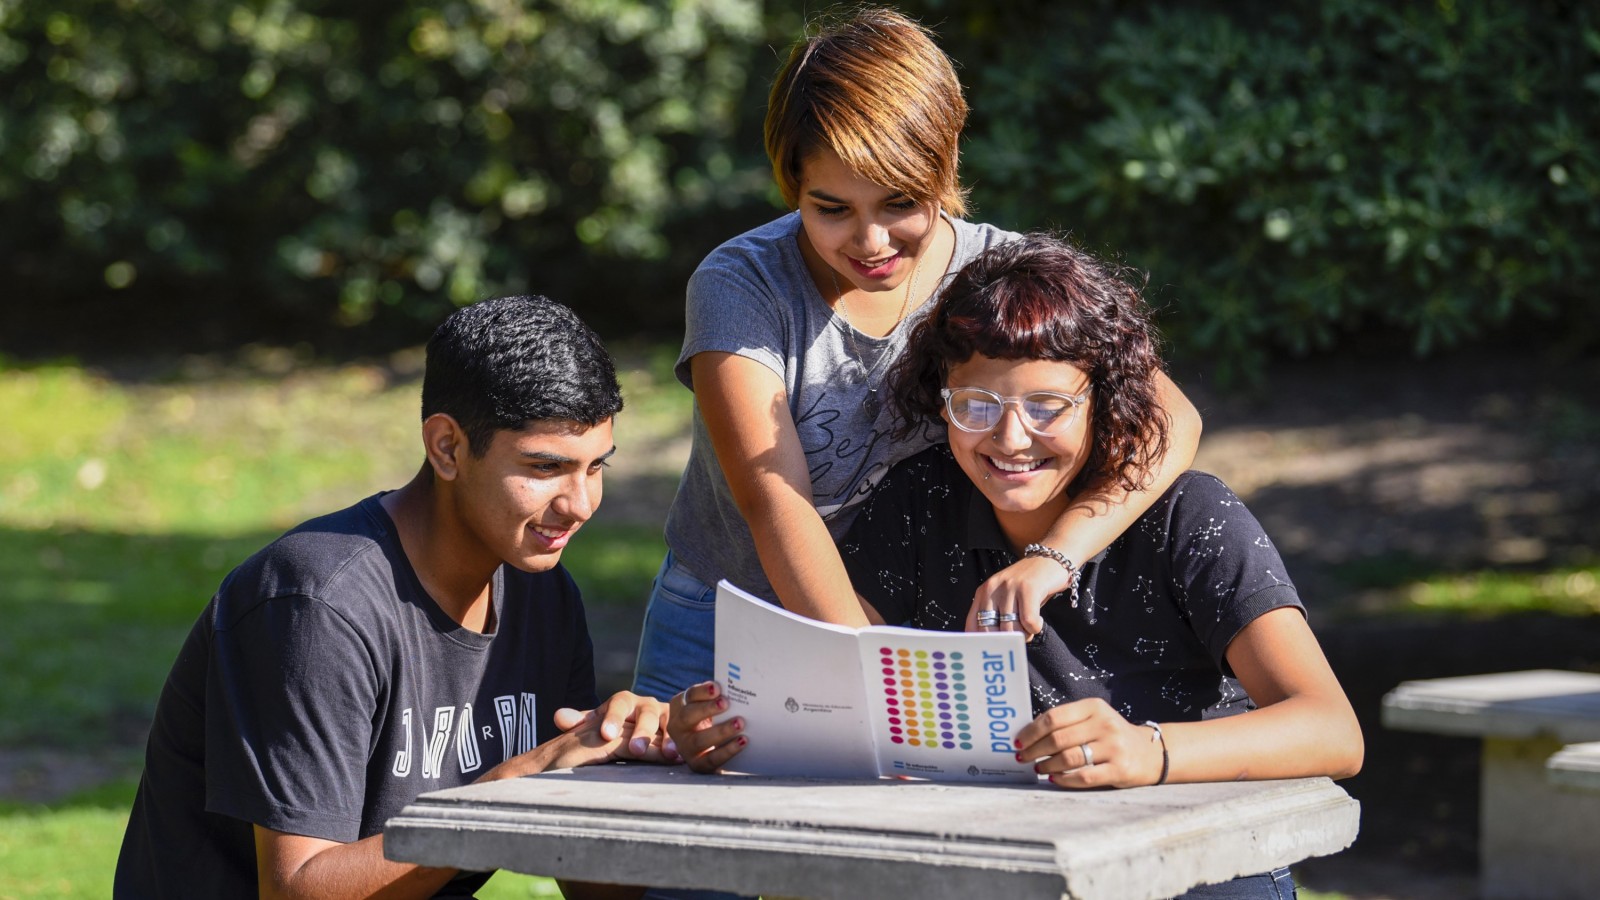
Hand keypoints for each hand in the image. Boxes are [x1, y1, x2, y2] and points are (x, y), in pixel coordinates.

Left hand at [549, 691, 678, 768]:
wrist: (643, 726)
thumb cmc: (615, 726)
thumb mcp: (597, 723)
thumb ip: (581, 720)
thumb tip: (560, 717)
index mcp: (624, 701)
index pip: (617, 705)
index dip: (613, 718)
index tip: (606, 734)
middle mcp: (648, 705)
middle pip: (647, 713)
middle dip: (642, 731)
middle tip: (635, 749)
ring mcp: (668, 716)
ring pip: (670, 723)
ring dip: (670, 738)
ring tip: (670, 754)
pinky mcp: (684, 729)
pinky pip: (689, 733)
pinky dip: (689, 743)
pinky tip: (688, 756)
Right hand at [667, 681, 745, 773]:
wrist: (707, 747)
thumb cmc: (712, 718)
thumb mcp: (709, 705)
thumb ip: (717, 697)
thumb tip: (736, 688)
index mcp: (680, 705)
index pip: (689, 696)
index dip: (702, 692)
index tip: (717, 688)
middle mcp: (677, 727)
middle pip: (688, 716)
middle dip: (707, 709)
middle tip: (726, 703)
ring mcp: (685, 747)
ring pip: (699, 740)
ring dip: (721, 731)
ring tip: (740, 723)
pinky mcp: (697, 764)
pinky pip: (711, 759)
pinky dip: (728, 751)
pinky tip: (742, 741)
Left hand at [967, 555, 1072, 638]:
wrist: (1052, 557)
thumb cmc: (1029, 586)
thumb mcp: (1007, 598)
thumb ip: (996, 616)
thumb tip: (991, 646)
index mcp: (983, 592)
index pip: (972, 625)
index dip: (979, 643)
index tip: (988, 654)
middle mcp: (992, 588)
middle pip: (991, 631)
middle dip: (1005, 641)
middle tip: (1018, 638)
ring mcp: (1010, 587)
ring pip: (1011, 629)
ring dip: (1023, 635)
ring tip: (1030, 626)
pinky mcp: (1028, 588)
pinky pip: (1028, 622)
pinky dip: (1035, 628)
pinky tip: (1038, 621)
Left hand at [1014, 698, 1163, 788]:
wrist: (1149, 753)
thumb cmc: (1110, 735)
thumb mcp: (1093, 719)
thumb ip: (1067, 723)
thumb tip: (1028, 736)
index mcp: (1094, 707)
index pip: (1054, 717)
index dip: (1031, 731)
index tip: (1017, 741)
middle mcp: (1105, 724)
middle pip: (1058, 738)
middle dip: (1034, 750)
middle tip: (1022, 758)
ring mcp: (1114, 747)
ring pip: (1068, 758)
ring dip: (1046, 765)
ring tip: (1037, 768)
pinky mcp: (1119, 769)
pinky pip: (1084, 777)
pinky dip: (1064, 779)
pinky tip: (1054, 778)